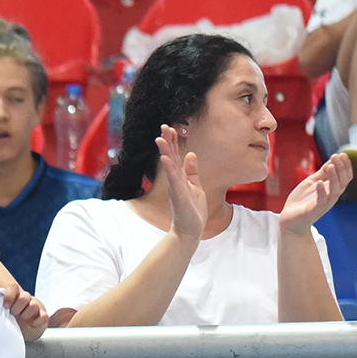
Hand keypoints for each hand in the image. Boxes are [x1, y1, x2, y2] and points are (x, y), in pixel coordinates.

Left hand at [1, 282, 48, 340]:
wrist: (21, 326)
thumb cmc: (8, 317)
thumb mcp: (1, 312)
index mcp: (15, 295)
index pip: (14, 286)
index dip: (9, 296)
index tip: (5, 306)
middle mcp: (26, 299)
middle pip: (24, 297)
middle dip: (17, 308)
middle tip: (13, 314)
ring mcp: (35, 307)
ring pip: (34, 305)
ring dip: (26, 314)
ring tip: (21, 320)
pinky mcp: (42, 317)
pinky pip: (44, 316)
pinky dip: (38, 321)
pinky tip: (31, 324)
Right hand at [156, 125, 205, 240]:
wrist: (190, 231)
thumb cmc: (192, 211)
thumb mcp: (195, 186)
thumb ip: (192, 171)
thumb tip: (191, 154)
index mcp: (180, 177)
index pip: (175, 155)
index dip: (173, 141)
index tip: (171, 127)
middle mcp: (176, 180)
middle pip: (171, 157)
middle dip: (168, 141)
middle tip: (164, 126)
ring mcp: (176, 187)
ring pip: (170, 166)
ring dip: (165, 151)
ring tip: (161, 138)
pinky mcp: (179, 195)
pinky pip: (174, 179)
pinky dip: (170, 168)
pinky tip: (166, 158)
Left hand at [279, 152, 351, 233]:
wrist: (290, 220)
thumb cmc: (302, 201)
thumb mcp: (313, 182)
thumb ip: (322, 173)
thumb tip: (333, 159)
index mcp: (332, 190)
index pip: (345, 177)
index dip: (346, 166)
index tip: (343, 154)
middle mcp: (331, 197)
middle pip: (343, 182)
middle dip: (341, 168)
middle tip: (337, 156)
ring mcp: (323, 204)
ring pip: (335, 191)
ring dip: (334, 178)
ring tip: (331, 166)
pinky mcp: (314, 211)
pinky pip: (321, 202)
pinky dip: (321, 192)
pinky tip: (319, 183)